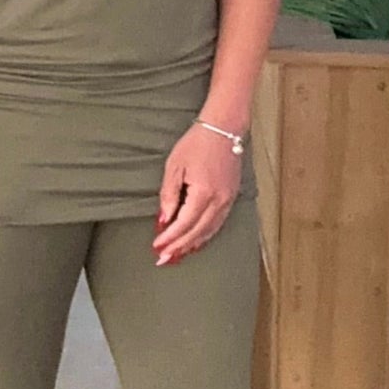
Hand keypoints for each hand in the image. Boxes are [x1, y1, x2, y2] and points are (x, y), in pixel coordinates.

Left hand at [153, 122, 242, 265]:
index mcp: (204, 193)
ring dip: (192, 245)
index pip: (184, 224)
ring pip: (209, 231)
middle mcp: (219, 200)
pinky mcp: (231, 197)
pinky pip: (218, 223)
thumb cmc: (197, 143)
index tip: (157, 247)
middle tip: (164, 259)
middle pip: (197, 232)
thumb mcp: (174, 167)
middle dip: (179, 247)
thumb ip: (169, 195)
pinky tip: (196, 242)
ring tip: (177, 255)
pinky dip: (206, 235)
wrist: (223, 128)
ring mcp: (228, 200)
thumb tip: (163, 220)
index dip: (170, 238)